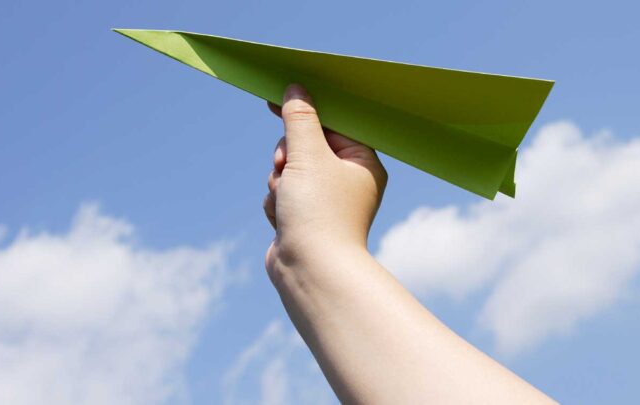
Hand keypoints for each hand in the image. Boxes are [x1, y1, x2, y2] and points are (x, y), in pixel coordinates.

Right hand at [263, 84, 387, 276]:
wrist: (310, 271)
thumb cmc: (319, 213)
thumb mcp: (308, 156)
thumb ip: (300, 119)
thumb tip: (296, 90)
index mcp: (362, 162)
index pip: (334, 122)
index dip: (307, 110)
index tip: (281, 97)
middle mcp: (347, 180)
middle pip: (306, 145)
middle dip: (288, 156)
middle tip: (286, 165)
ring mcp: (325, 201)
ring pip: (289, 170)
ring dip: (279, 181)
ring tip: (286, 199)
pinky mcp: (305, 218)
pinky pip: (282, 193)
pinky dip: (276, 202)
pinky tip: (282, 218)